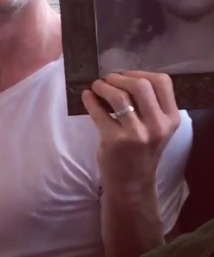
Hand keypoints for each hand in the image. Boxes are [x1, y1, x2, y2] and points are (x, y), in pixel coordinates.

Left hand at [82, 71, 180, 191]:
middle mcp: (158, 126)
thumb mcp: (156, 127)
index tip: (125, 75)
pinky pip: (99, 112)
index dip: (140, 73)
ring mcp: (136, 134)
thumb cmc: (142, 150)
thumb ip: (148, 105)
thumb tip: (121, 76)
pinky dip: (90, 100)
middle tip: (107, 79)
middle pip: (140, 85)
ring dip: (103, 86)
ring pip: (119, 97)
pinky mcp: (114, 141)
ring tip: (96, 86)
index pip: (162, 82)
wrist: (132, 182)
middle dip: (119, 78)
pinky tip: (86, 96)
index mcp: (171, 118)